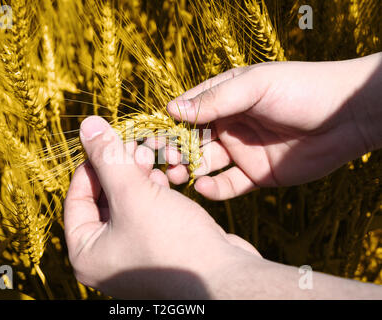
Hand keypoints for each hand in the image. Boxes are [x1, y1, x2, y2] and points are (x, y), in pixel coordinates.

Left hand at [64, 116, 260, 298]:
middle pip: (103, 198)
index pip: (77, 196)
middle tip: (137, 148)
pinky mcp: (158, 247)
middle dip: (120, 168)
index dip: (92, 164)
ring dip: (140, 176)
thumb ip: (108, 158)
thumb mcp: (133, 193)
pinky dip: (154, 192)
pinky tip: (167, 179)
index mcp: (86, 252)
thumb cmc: (172, 240)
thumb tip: (87, 124)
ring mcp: (133, 254)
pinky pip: (147, 212)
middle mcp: (106, 257)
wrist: (224, 277)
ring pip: (128, 202)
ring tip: (154, 159)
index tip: (109, 140)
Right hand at [165, 54, 381, 199]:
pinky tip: (204, 187)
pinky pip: (229, 184)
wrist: (347, 117)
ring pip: (206, 163)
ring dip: (189, 170)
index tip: (150, 138)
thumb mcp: (255, 86)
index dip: (168, 124)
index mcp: (225, 97)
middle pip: (192, 140)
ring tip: (177, 175)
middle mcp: (229, 125)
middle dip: (175, 150)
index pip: (188, 111)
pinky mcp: (256, 174)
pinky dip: (214, 188)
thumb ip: (214, 100)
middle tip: (164, 161)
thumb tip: (171, 110)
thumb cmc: (301, 89)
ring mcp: (242, 151)